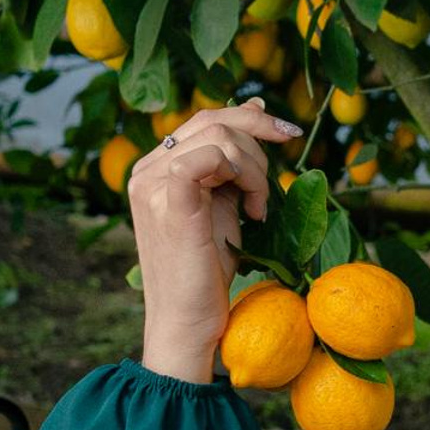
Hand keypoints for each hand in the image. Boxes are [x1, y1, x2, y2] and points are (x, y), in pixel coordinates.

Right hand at [126, 98, 301, 362]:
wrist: (188, 322)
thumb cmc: (206, 274)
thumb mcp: (225, 205)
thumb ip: (234, 162)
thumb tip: (255, 108)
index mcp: (155, 169)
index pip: (203, 121)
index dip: (247, 119)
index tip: (284, 132)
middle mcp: (146, 169)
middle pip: (211, 120)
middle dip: (258, 140)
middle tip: (272, 181)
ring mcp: (152, 181)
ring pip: (219, 136)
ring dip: (255, 169)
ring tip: (257, 208)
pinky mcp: (168, 197)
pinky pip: (211, 155)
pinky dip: (244, 175)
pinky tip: (250, 210)